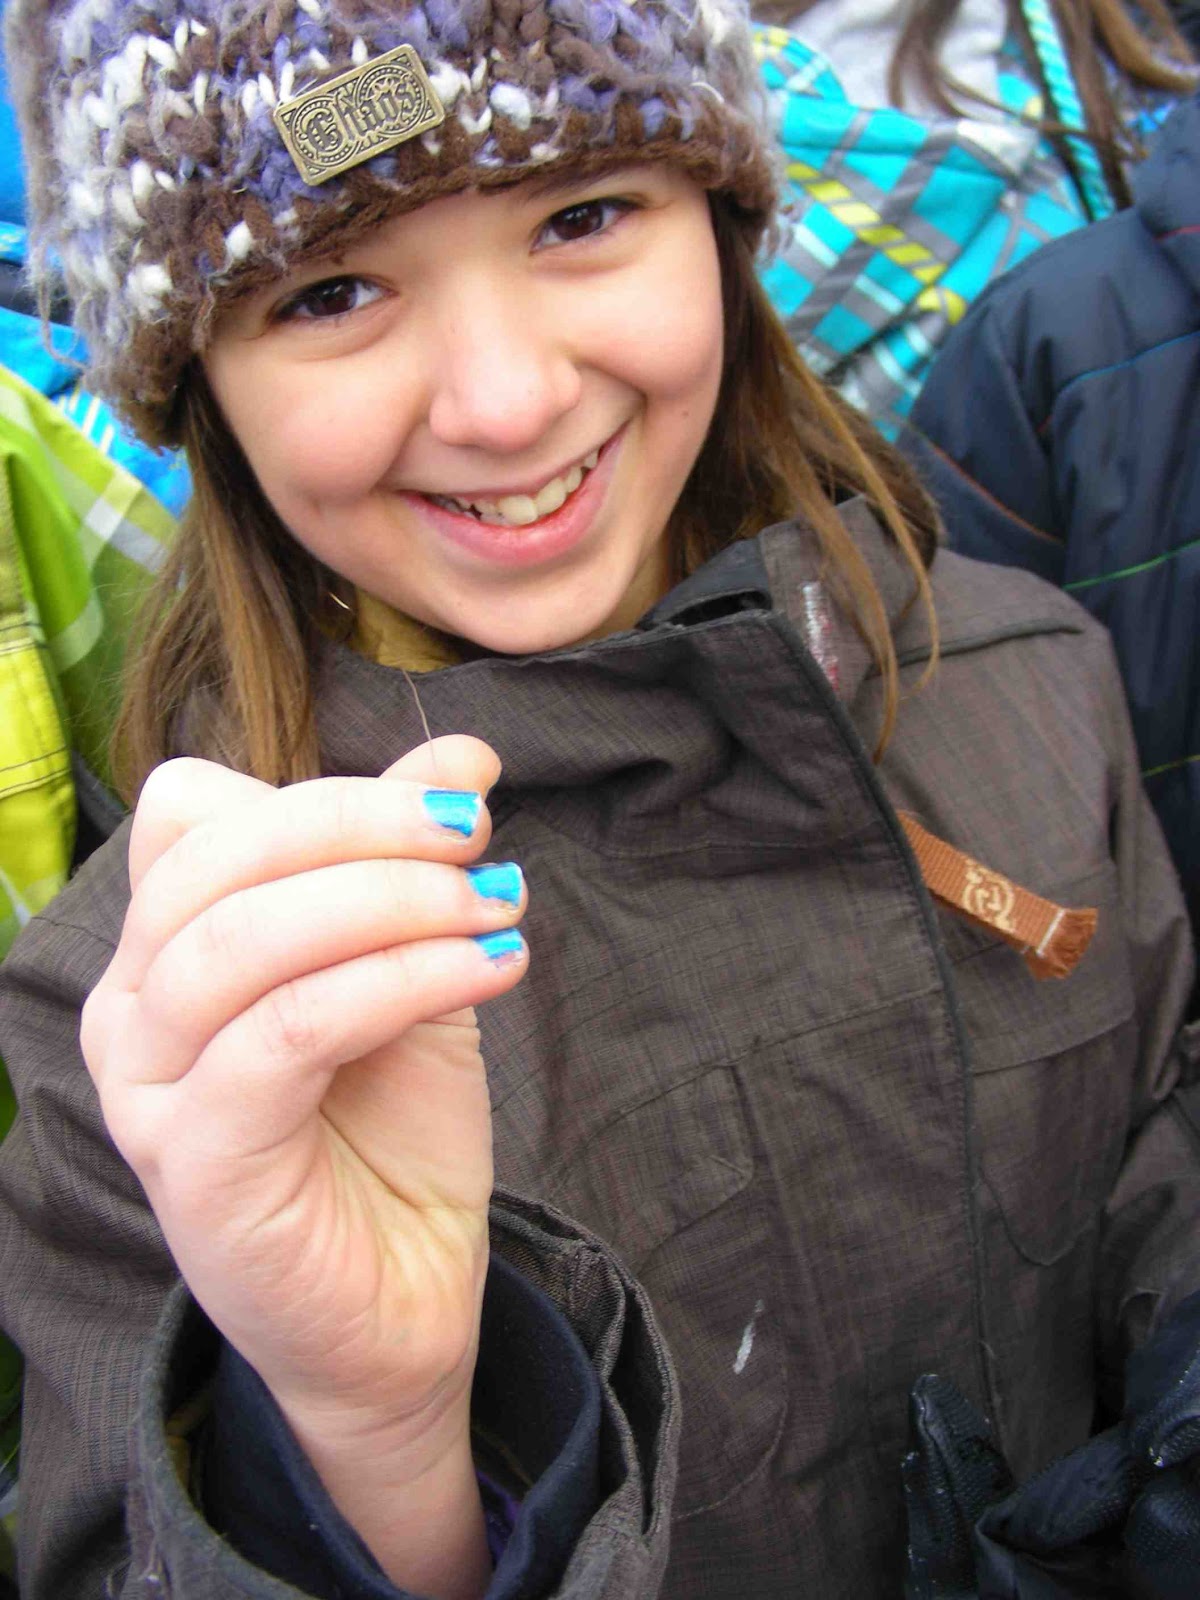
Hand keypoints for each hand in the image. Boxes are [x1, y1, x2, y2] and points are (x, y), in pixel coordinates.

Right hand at [82, 737, 525, 1593]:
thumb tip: (465, 753)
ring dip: (388, 904)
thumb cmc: (391, 1131)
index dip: (324, 792)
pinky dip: (398, 981)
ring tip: (495, 907)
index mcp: (164, 950)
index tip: (455, 802)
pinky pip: (287, 1033)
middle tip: (477, 837)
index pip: (195, 814)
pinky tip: (489, 968)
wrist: (398, 1300)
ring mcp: (148, 1092)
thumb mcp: (411, 966)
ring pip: (243, 943)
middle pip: (215, 863)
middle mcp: (129, 1010)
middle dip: (362, 828)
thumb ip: (414, 864)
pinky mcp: (195, 1165)